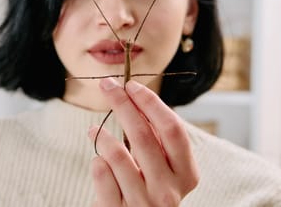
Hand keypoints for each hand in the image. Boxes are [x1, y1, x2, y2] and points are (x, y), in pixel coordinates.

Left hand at [89, 77, 198, 206]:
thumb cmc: (149, 191)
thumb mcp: (163, 169)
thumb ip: (156, 140)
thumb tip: (133, 96)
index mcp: (187, 174)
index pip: (172, 128)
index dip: (150, 102)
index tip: (131, 85)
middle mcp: (169, 192)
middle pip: (144, 135)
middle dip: (122, 104)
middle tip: (107, 86)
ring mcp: (144, 205)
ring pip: (119, 156)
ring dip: (103, 135)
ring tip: (94, 130)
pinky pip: (103, 177)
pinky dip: (97, 162)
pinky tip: (97, 159)